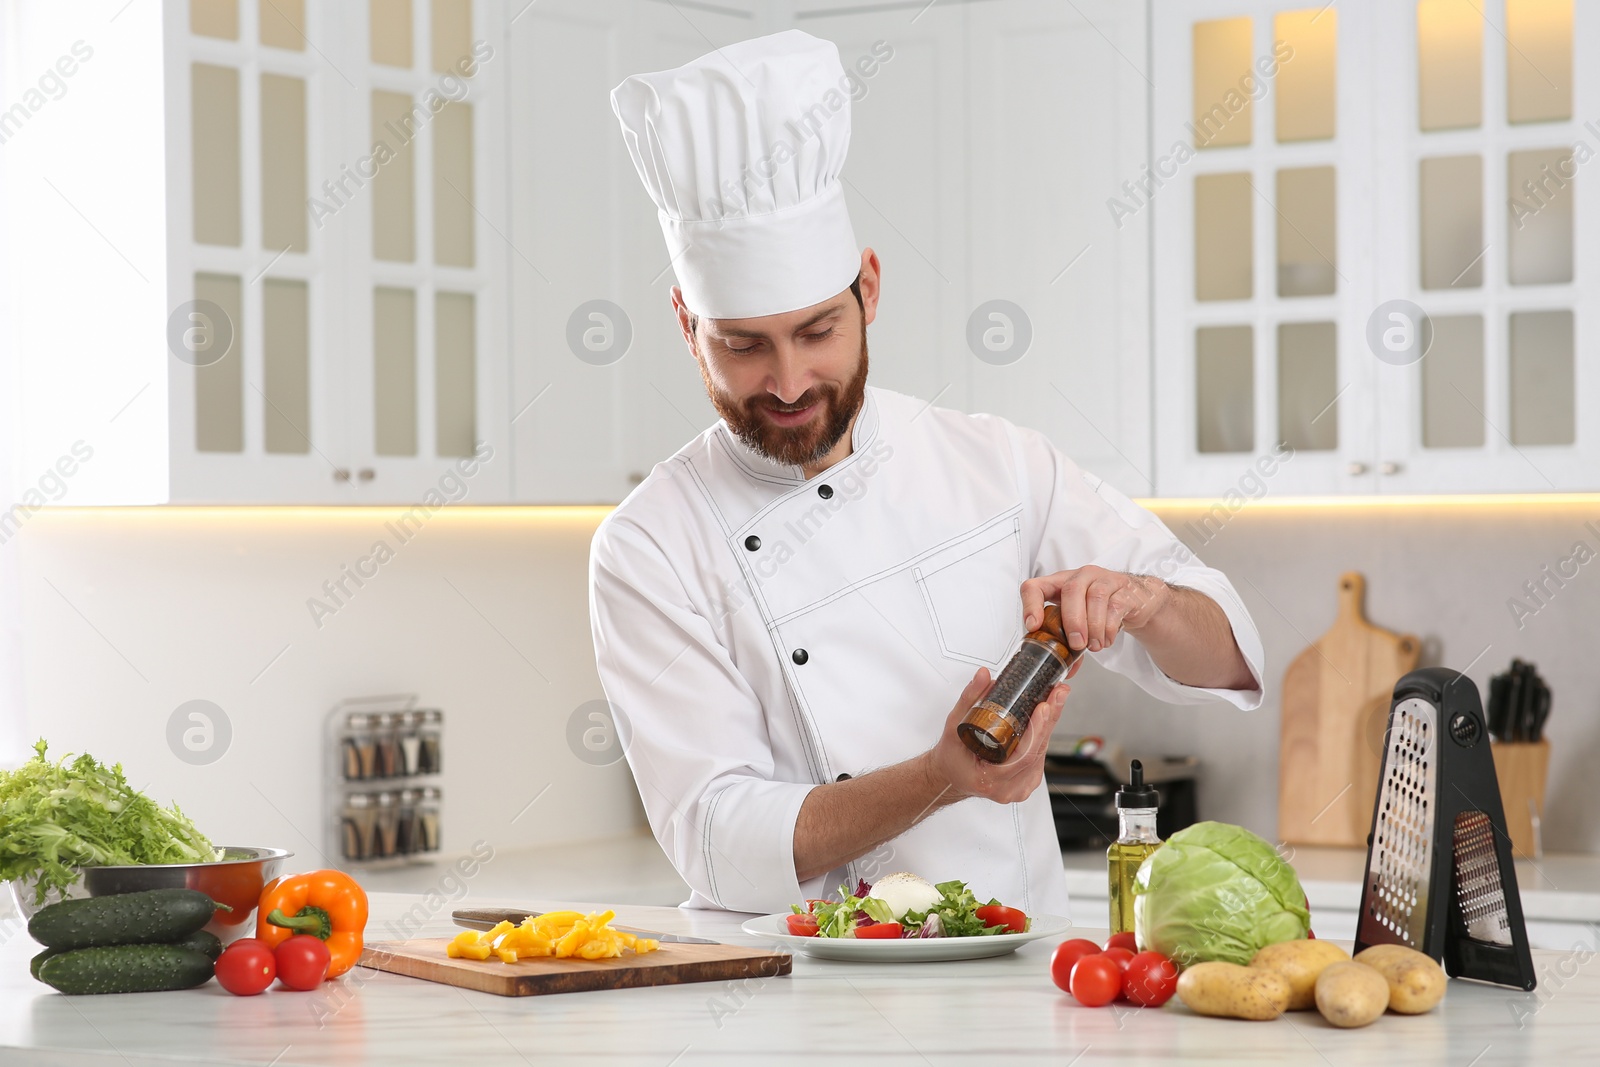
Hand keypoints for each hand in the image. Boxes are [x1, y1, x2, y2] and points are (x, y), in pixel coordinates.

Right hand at [924, 667, 1067, 805]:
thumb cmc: (951, 759)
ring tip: (1053, 702)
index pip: (1023, 756)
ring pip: (1041, 755)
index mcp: (988, 779)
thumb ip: (969, 699)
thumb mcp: (954, 726)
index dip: (1037, 730)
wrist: (950, 777)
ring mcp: (1019, 789)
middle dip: (1049, 719)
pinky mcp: (1026, 784)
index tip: (1044, 707)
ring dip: (1048, 727)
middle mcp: (1007, 789)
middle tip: (1057, 695)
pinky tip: (1045, 721)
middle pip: (1037, 752)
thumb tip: (984, 676)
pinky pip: (1039, 759)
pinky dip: (1042, 738)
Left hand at [1021, 566, 1170, 653]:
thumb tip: (1066, 670)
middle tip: (1076, 645)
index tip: (1033, 627)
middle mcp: (1081, 577)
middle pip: (1071, 590)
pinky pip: (1116, 606)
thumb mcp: (1080, 620)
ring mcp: (1104, 579)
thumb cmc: (1100, 608)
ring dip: (1093, 626)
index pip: (1036, 586)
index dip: (1031, 605)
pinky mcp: (1125, 590)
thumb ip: (1070, 642)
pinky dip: (1110, 628)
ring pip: (1096, 597)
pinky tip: (1107, 640)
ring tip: (1094, 646)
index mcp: (1060, 584)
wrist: (1136, 599)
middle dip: (1072, 620)